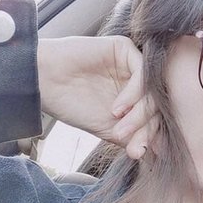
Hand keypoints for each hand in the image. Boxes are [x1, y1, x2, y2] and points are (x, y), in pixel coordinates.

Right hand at [37, 36, 158, 159]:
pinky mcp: (124, 48)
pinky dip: (133, 95)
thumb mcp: (107, 128)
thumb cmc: (70, 104)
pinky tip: (117, 110)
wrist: (42, 83)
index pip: (153, 115)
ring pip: (151, 91)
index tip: (138, 154)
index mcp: (133, 96)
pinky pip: (142, 73)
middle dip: (146, 129)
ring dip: (139, 115)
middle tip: (133, 147)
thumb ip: (132, 136)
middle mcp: (135, 78)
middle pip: (155, 104)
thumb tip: (160, 153)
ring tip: (120, 130)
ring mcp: (131, 63)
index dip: (149, 136)